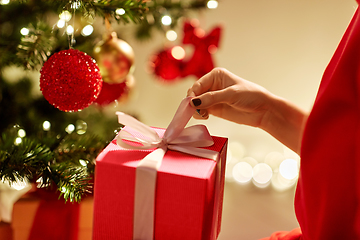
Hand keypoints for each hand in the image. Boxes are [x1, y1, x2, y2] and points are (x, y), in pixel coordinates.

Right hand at [187, 67, 307, 153]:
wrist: (263, 110)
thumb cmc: (251, 96)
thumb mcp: (231, 94)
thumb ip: (212, 98)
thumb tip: (193, 102)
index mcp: (216, 75)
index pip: (197, 85)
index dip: (192, 94)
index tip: (191, 104)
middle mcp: (212, 85)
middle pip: (194, 94)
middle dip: (192, 103)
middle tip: (197, 111)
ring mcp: (212, 98)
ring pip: (195, 103)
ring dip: (196, 110)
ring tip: (203, 115)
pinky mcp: (214, 109)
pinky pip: (201, 111)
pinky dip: (199, 114)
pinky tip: (205, 117)